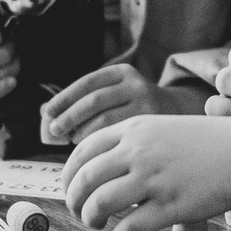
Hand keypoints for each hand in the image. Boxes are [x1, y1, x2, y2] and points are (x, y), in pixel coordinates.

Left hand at [41, 62, 200, 144]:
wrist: (185, 120)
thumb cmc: (139, 113)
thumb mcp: (118, 97)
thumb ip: (87, 103)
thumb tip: (45, 112)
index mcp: (124, 74)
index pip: (87, 83)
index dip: (64, 98)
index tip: (48, 113)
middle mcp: (137, 86)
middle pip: (93, 101)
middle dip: (69, 117)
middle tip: (54, 132)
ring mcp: (148, 106)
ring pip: (104, 121)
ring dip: (82, 135)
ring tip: (74, 145)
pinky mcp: (154, 128)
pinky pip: (117, 139)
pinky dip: (99, 148)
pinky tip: (94, 156)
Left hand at [64, 115, 230, 230]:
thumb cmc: (206, 143)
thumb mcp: (162, 128)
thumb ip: (132, 142)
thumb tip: (98, 166)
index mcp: (134, 129)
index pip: (82, 151)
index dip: (68, 175)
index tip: (70, 190)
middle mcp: (139, 152)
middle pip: (85, 179)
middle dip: (73, 200)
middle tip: (78, 212)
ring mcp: (154, 179)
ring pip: (99, 203)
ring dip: (90, 218)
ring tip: (97, 223)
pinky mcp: (171, 206)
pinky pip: (129, 228)